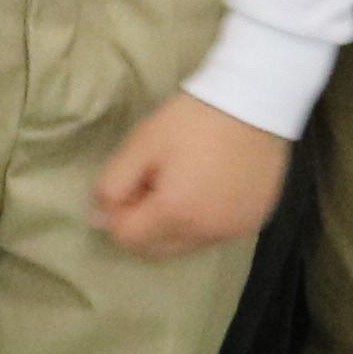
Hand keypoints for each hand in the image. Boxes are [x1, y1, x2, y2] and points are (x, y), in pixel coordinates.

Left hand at [92, 91, 289, 256]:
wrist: (252, 104)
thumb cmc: (192, 121)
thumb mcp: (142, 145)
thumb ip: (113, 185)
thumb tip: (98, 219)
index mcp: (177, 214)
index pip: (128, 238)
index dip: (119, 212)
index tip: (132, 181)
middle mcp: (209, 233)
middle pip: (157, 249)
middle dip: (143, 223)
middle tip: (153, 181)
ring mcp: (235, 231)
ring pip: (187, 245)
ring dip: (173, 224)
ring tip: (182, 180)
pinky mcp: (254, 222)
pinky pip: (215, 234)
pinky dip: (202, 220)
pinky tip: (207, 186)